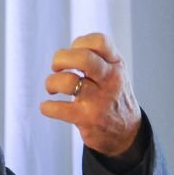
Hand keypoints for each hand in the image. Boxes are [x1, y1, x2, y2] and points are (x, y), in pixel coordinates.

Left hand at [39, 33, 141, 157]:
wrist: (126, 132)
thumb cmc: (111, 96)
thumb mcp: (114, 72)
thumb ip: (96, 58)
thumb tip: (65, 53)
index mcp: (116, 64)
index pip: (99, 41)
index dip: (79, 43)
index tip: (72, 53)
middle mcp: (110, 80)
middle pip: (83, 58)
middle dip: (61, 58)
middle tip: (56, 67)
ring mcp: (99, 100)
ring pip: (68, 82)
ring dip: (51, 82)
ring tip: (52, 88)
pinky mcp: (88, 118)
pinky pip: (59, 108)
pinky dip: (47, 107)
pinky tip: (47, 107)